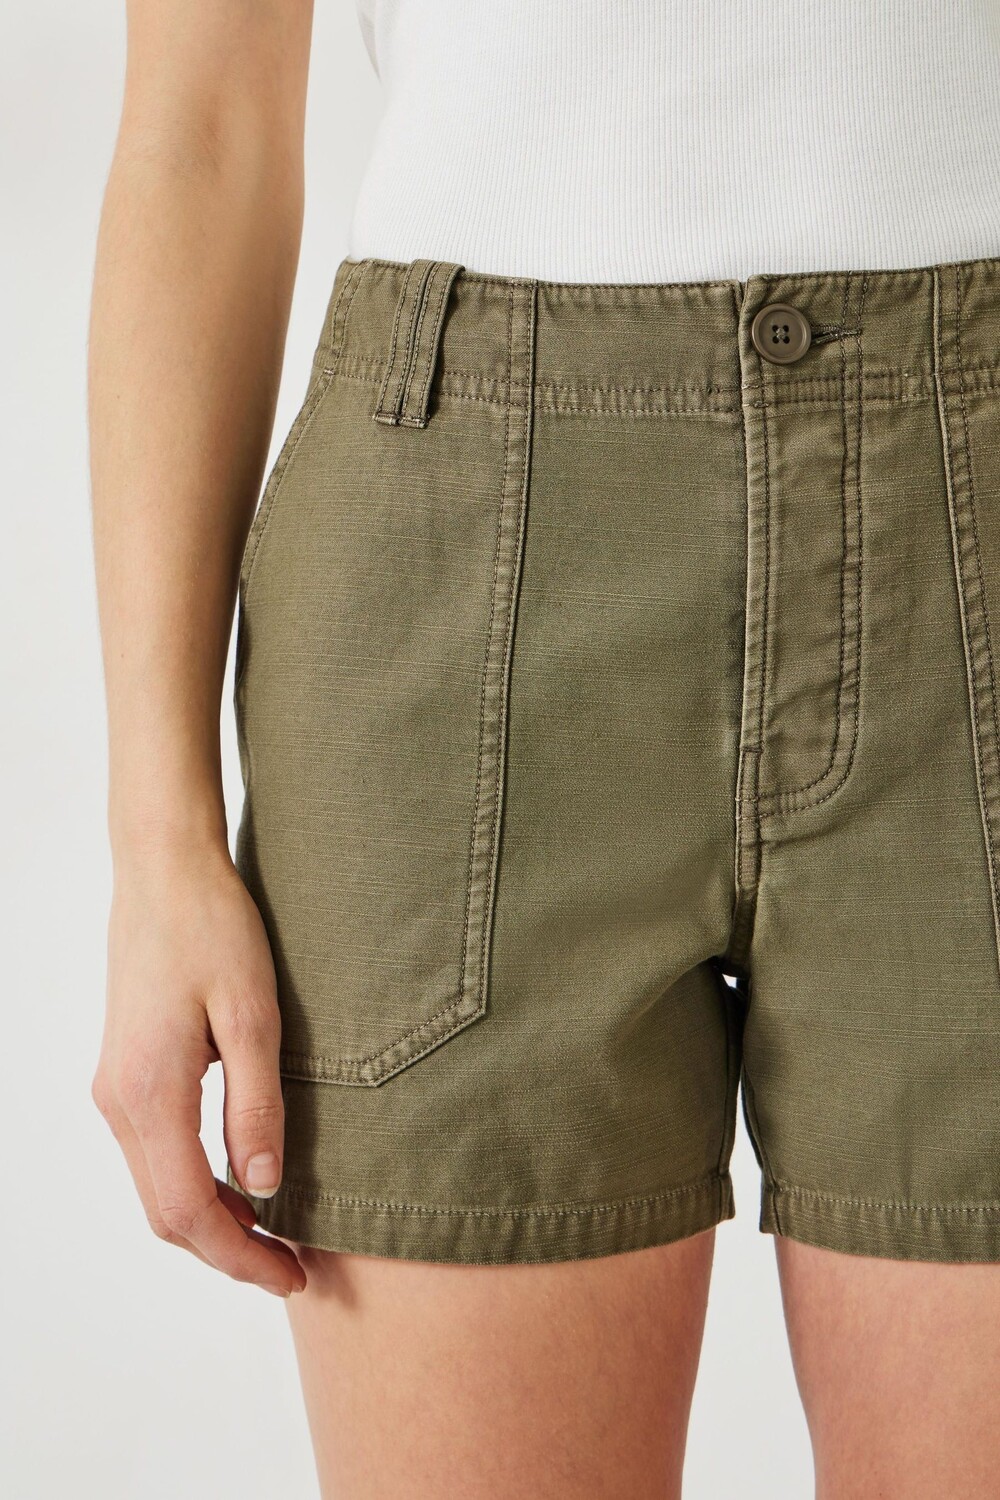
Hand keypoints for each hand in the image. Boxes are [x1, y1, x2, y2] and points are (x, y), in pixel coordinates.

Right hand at [91, 836, 305, 1297]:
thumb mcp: (253, 1015)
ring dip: (211, 1220)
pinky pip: (154, 1153)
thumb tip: (265, 1188)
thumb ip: (257, 1105)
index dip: (242, 1255)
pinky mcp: (124, 1073)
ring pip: (157, 1187)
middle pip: (166, 1213)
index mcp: (149, 1093)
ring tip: (276, 1231)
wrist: (163, 872)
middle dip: (228, 1250)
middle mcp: (119, 1101)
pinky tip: (240, 1178)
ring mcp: (115, 1088)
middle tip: (293, 1264)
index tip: (293, 1271)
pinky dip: (195, 1183)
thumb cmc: (214, 929)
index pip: (190, 1211)